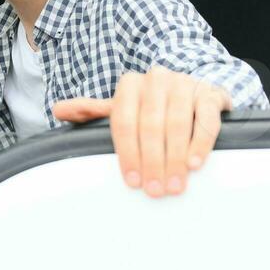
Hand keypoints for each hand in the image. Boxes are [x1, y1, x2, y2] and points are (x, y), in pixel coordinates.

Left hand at [52, 67, 231, 198]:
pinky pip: (206, 119)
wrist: (195, 93)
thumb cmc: (154, 108)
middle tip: (155, 190)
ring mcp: (185, 84)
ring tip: (174, 185)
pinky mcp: (209, 93)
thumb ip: (93, 111)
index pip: (123, 121)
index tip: (131, 181)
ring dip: (176, 158)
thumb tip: (59, 110)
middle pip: (151, 125)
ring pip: (178, 123)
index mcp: (130, 85)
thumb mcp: (124, 109)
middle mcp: (157, 79)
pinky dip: (200, 143)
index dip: (127, 154)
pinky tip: (195, 164)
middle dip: (152, 162)